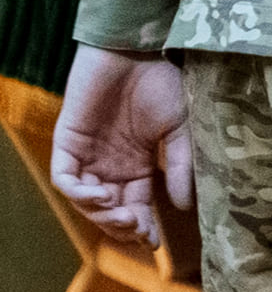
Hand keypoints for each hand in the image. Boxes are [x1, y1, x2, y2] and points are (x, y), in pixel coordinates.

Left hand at [51, 45, 192, 247]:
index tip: (155, 243)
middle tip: (140, 231)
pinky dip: (81, 193)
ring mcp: (87, 155)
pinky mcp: (67, 143)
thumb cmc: (163, 82)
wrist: (137, 48)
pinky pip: (66, 179)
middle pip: (109, 211)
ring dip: (102, 216)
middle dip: (122, 227)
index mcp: (137, 165)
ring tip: (124, 216)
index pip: (136, 207)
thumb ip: (181, 166)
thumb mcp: (181, 128)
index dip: (143, 227)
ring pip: (85, 202)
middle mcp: (109, 166)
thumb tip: (184, 207)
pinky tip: (102, 195)